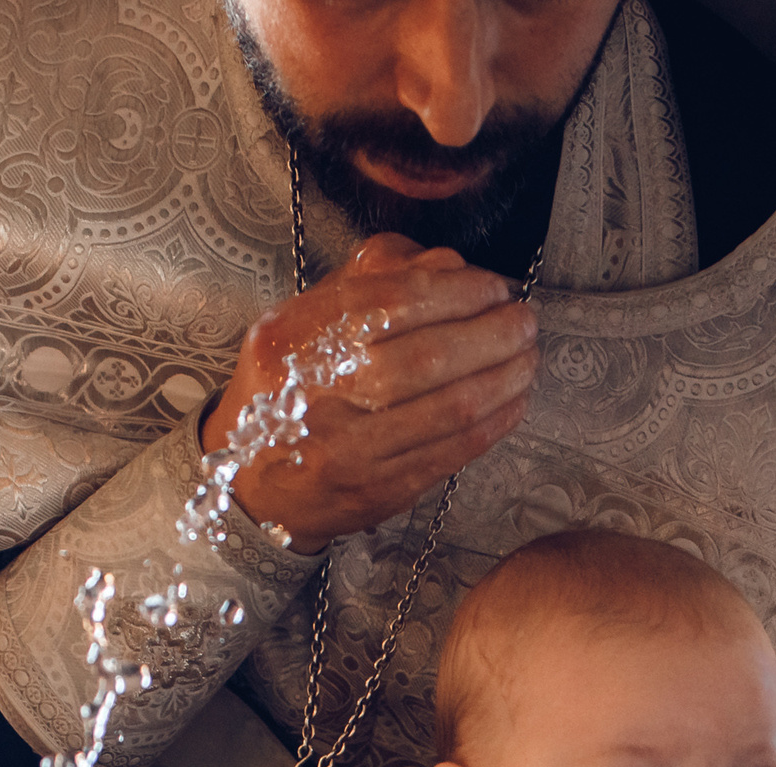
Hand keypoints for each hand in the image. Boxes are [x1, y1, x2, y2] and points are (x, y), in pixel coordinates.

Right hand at [202, 234, 538, 552]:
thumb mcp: (302, 320)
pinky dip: (496, 422)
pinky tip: (514, 399)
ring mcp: (348, 450)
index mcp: (294, 338)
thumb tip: (449, 265)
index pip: (393, 301)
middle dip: (493, 333)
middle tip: (523, 321)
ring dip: (505, 377)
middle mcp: (317, 393)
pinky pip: (453, 452)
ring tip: (527, 356)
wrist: (248, 483)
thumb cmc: (286, 389)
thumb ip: (370, 280)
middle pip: (429, 356)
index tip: (493, 286)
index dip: (459, 291)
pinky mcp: (378, 490)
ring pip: (450, 407)